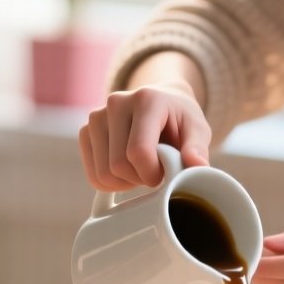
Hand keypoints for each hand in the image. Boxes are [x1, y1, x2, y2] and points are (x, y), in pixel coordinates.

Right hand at [78, 82, 212, 190]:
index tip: (164, 173)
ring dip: (125, 183)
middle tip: (155, 170)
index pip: (138, 151)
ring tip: (141, 168)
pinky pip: (93, 176)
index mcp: (146, 100)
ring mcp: (96, 117)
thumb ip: (198, 147)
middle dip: (139, 179)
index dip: (152, 173)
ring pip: (103, 175)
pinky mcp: (85, 132)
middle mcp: (115, 103)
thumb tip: (197, 166)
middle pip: (118, 166)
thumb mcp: (197, 128)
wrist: (159, 102)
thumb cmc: (178, 119)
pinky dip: (111, 183)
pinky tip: (126, 170)